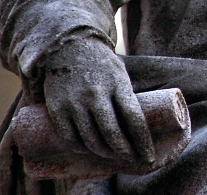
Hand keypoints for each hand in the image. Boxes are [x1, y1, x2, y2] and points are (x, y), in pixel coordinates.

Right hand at [42, 38, 154, 163]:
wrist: (69, 47)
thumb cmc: (101, 65)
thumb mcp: (120, 75)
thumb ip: (126, 99)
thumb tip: (138, 130)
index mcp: (117, 85)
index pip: (134, 118)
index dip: (142, 141)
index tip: (149, 156)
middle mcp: (96, 94)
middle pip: (113, 133)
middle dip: (124, 151)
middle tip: (132, 159)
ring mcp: (75, 102)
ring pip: (91, 139)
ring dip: (103, 152)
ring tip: (112, 154)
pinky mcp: (57, 108)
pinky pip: (69, 137)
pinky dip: (80, 148)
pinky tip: (88, 149)